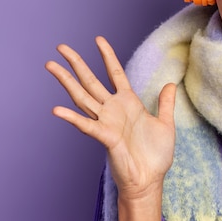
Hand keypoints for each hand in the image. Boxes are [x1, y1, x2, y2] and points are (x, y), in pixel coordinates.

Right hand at [46, 36, 175, 199]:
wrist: (150, 181)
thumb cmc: (156, 156)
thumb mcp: (165, 124)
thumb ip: (165, 103)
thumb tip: (171, 84)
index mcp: (128, 103)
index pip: (115, 73)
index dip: (107, 56)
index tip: (98, 39)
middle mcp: (113, 110)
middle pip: (91, 81)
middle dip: (76, 64)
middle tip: (61, 47)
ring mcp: (106, 122)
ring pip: (82, 97)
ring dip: (66, 81)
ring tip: (50, 66)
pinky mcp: (105, 137)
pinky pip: (86, 125)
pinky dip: (72, 118)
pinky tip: (56, 109)